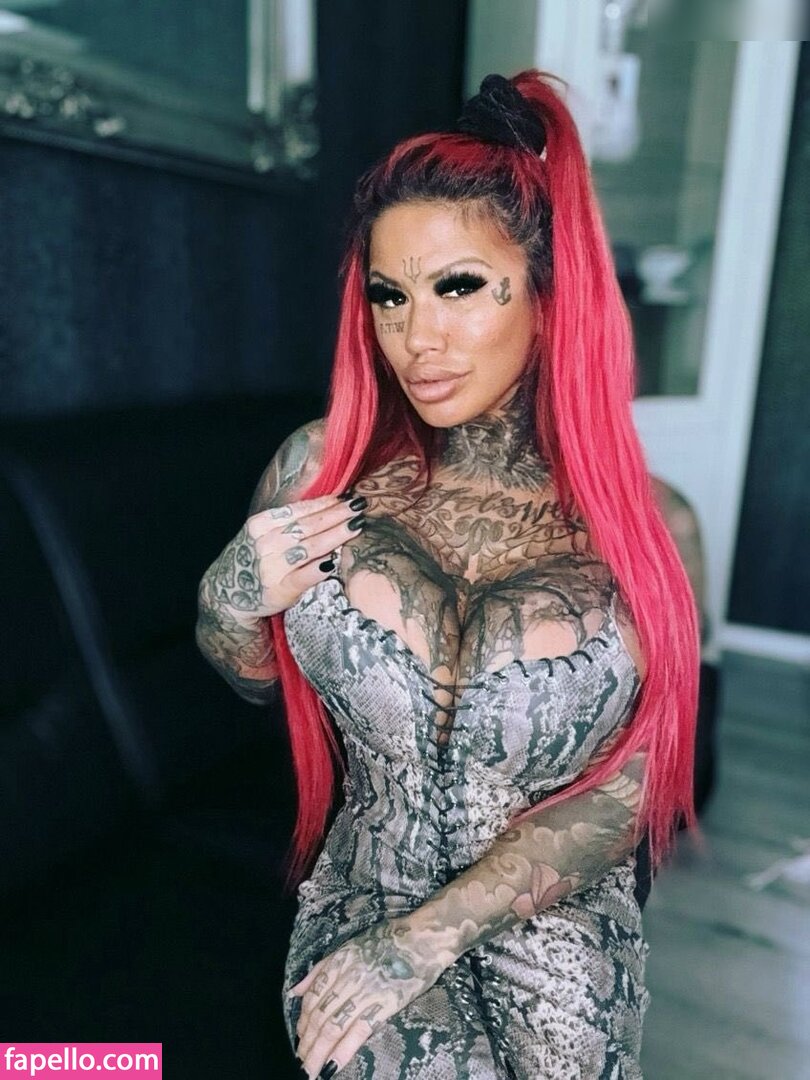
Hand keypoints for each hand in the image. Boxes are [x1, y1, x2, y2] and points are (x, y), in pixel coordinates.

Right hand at [203, 492, 366, 626]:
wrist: (227, 592)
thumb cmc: (254, 559)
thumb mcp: (263, 534)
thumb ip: (289, 522)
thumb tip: (330, 504)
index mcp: (260, 525)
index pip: (298, 510)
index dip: (325, 503)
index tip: (346, 497)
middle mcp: (265, 544)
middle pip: (308, 526)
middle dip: (337, 515)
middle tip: (359, 506)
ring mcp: (272, 568)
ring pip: (310, 547)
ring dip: (336, 535)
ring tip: (356, 526)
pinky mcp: (279, 590)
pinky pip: (304, 576)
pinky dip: (320, 568)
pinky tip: (336, 560)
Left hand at [288, 918, 444, 1077]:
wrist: (423, 938)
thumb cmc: (388, 939)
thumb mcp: (350, 945)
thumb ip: (321, 968)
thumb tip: (295, 990)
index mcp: (338, 962)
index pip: (311, 999)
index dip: (302, 1022)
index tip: (299, 1039)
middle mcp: (347, 977)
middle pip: (319, 1016)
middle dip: (307, 1044)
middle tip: (301, 1062)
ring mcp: (365, 991)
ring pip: (333, 1027)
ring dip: (318, 1053)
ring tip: (311, 1071)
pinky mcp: (385, 1004)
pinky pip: (358, 1031)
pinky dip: (343, 1051)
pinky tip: (332, 1067)